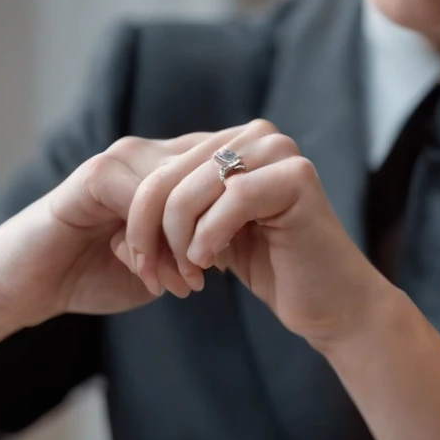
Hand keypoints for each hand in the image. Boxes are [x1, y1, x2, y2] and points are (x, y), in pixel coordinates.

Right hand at [0, 126, 246, 329]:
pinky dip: (154, 242)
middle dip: (220, 226)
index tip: (246, 257)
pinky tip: (149, 276)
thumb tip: (234, 253)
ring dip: (186, 241)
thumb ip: (190, 251)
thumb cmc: (88, 275)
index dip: (242, 209)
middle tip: (218, 275)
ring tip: (187, 284)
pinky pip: (143, 197)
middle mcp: (145, 155)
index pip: (224, 167)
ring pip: (180, 187)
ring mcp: (119, 161)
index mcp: (164, 171)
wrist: (24, 285)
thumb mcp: (153, 265)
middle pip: (211, 170)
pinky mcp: (93, 177)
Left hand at [121, 118, 390, 350]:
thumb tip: (109, 229)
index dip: (135, 222)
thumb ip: (169, 221)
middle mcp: (255, 135)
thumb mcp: (207, 238)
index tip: (139, 266)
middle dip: (149, 236)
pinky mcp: (296, 176)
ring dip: (178, 244)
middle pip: (165, 180)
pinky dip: (209, 239)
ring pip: (189, 192)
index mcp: (230, 143)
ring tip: (190, 276)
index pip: (157, 172)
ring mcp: (278, 150)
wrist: (330, 304)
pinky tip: (211, 265)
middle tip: (154, 276)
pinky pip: (230, 202)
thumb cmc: (270, 271)